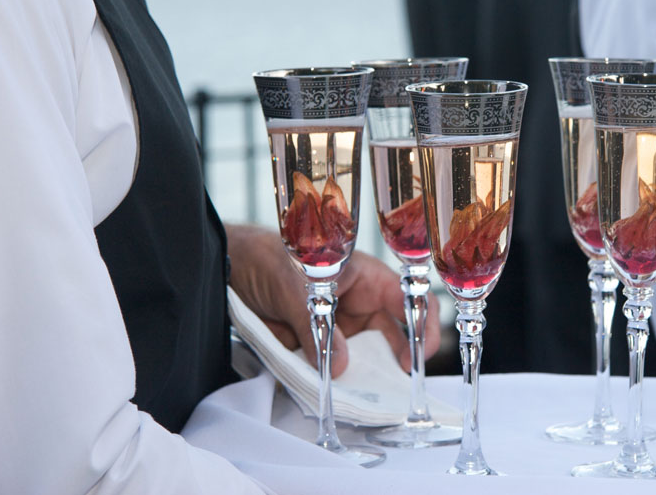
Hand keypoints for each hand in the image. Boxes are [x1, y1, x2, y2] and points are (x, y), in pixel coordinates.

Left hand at [224, 223, 440, 375]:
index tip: (418, 352)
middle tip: (399, 383)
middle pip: (396, 333)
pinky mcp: (320, 348)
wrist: (233, 270)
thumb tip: (342, 364)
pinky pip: (337, 368)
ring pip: (368, 357)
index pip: (408, 298)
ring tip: (369, 396)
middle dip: (402, 358)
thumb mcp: (293, 285)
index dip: (422, 323)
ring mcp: (342, 328)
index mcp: (366, 277)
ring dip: (369, 376)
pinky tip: (338, 395)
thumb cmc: (269, 258)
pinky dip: (339, 384)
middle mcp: (361, 304)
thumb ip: (317, 324)